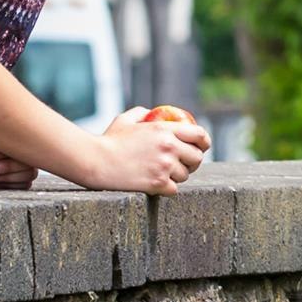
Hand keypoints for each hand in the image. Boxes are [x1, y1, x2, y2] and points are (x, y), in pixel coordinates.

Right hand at [66, 108, 210, 193]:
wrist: (97, 161)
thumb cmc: (109, 140)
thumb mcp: (126, 119)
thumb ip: (142, 113)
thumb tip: (151, 112)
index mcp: (165, 129)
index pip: (199, 135)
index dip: (204, 142)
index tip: (202, 147)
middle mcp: (169, 147)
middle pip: (197, 158)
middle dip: (193, 162)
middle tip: (184, 165)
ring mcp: (164, 166)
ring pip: (185, 176)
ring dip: (178, 177)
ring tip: (166, 175)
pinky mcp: (157, 184)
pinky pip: (174, 189)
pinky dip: (168, 189)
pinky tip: (159, 185)